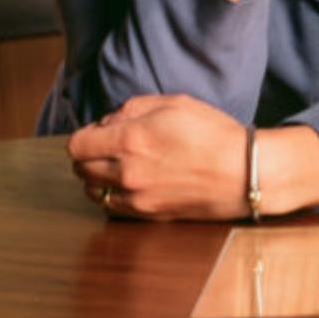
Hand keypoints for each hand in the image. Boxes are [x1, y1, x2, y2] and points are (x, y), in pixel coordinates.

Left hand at [69, 93, 247, 220]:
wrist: (240, 172)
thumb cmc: (212, 133)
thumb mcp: (174, 103)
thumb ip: (134, 108)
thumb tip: (109, 122)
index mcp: (131, 139)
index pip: (78, 145)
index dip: (84, 135)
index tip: (97, 131)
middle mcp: (126, 171)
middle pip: (80, 168)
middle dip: (88, 155)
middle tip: (107, 146)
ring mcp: (135, 197)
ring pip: (92, 191)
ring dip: (97, 176)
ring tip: (118, 165)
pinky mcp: (146, 214)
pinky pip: (111, 207)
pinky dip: (112, 194)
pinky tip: (130, 182)